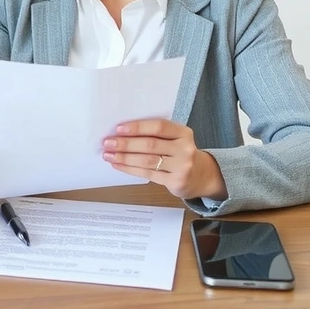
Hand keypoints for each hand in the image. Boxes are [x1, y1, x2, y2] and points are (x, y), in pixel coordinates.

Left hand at [102, 119, 227, 200]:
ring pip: (147, 161)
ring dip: (124, 157)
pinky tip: (118, 165)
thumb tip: (122, 132)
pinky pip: (148, 174)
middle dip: (126, 144)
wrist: (202, 175)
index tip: (118, 129)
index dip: (138, 127)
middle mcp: (185, 149)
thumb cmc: (180, 153)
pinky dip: (130, 169)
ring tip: (108, 155)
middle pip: (150, 145)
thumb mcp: (175, 139)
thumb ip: (156, 134)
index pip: (159, 127)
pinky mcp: (176, 181)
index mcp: (183, 133)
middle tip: (108, 143)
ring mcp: (182, 167)